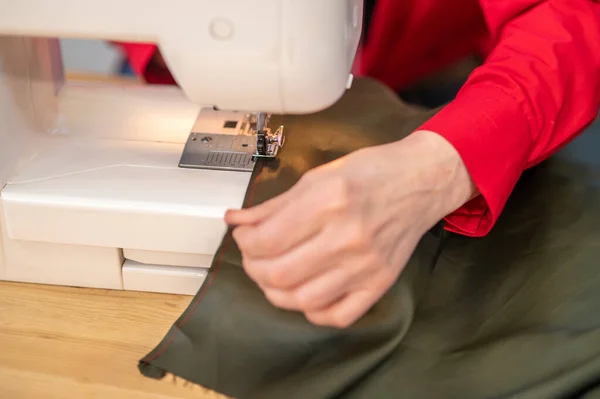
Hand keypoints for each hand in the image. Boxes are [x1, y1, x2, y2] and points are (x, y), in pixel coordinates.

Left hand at [225, 130, 475, 327]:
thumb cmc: (370, 173)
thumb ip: (273, 206)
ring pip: (302, 300)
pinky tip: (307, 292)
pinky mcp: (379, 283)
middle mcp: (348, 237)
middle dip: (254, 267)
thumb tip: (237, 221)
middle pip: (279, 274)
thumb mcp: (316, 177)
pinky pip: (337, 316)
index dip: (244, 242)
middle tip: (254, 256)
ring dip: (276, 291)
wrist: (419, 182)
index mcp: (328, 201)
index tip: (244, 237)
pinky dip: (312, 310)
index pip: (267, 240)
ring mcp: (366, 266)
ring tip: (274, 275)